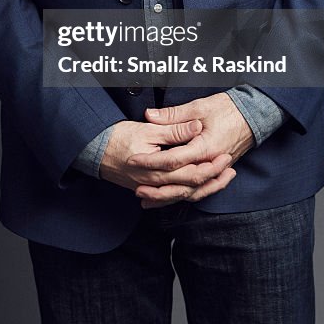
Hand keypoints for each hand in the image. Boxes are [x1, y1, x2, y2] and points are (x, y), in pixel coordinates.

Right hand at [99, 117, 230, 197]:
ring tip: (221, 179)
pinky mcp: (147, 188)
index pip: (191, 172)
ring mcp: (151, 188)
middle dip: (213, 178)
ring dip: (204, 188)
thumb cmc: (119, 137)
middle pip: (191, 187)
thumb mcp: (148, 129)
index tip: (226, 155)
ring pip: (183, 195)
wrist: (94, 149)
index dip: (211, 165)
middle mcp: (156, 183)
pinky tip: (198, 190)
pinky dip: (187, 195)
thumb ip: (174, 129)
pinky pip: (171, 198)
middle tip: (230, 167)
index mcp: (158, 168)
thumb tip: (196, 126)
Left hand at [129, 94, 253, 208]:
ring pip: (190, 192)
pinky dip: (183, 195)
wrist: (254, 114)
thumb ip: (173, 115)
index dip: (151, 161)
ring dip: (169, 198)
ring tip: (148, 200)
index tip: (134, 160)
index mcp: (205, 147)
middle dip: (157, 188)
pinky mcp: (217, 171)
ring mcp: (216, 169)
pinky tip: (169, 198)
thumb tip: (149, 115)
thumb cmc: (228, 108)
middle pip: (181, 183)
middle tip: (137, 189)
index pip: (173, 160)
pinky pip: (199, 189)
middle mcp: (211, 163)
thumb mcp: (199, 107)